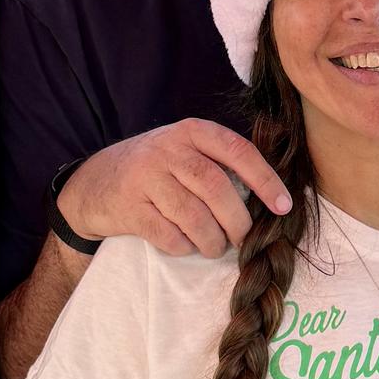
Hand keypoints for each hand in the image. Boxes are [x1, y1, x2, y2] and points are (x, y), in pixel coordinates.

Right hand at [58, 122, 290, 259]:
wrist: (95, 182)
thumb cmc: (155, 169)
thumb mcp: (184, 150)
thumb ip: (219, 163)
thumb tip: (269, 199)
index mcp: (191, 131)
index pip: (237, 151)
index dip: (265, 180)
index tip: (283, 206)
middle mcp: (168, 149)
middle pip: (216, 188)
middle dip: (238, 220)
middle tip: (244, 239)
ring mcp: (146, 178)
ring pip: (193, 216)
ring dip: (212, 240)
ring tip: (215, 246)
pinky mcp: (129, 208)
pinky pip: (168, 235)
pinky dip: (183, 246)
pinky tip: (185, 245)